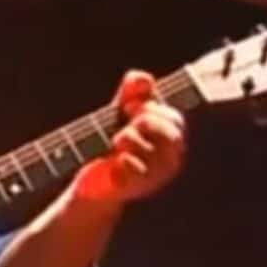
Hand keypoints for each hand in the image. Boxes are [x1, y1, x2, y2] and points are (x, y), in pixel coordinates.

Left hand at [75, 69, 185, 204]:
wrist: (91, 180)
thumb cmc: (109, 143)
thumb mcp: (118, 112)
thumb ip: (131, 92)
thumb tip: (144, 78)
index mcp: (170, 139)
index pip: (174, 119)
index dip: (151, 108)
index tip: (128, 108)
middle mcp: (170, 158)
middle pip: (171, 133)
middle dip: (144, 122)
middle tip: (123, 125)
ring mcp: (158, 176)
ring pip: (152, 149)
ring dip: (129, 139)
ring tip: (115, 143)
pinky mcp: (139, 188)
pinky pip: (136, 168)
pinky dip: (122, 160)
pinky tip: (115, 160)